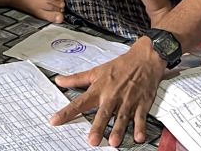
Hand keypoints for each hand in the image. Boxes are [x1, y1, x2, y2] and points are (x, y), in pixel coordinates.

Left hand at [50, 38, 166, 146]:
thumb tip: (58, 80)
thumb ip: (76, 79)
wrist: (144, 59)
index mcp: (99, 89)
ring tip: (114, 141)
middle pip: (103, 113)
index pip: (79, 102)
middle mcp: (112, 96)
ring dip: (119, 130)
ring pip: (122, 117)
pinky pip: (141, 117)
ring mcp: (127, 101)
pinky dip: (141, 127)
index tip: (55, 121)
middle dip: (98, 127)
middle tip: (92, 140)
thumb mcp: (95, 71)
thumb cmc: (120, 66)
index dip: (67, 112)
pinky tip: (139, 137)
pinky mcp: (142, 104)